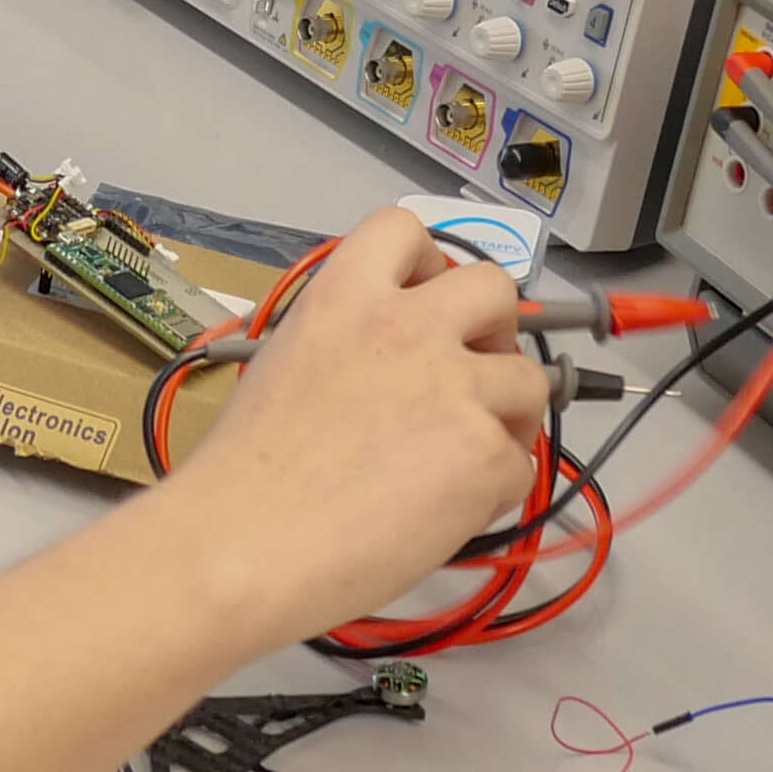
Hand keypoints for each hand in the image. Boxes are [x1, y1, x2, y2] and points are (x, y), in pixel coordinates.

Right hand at [159, 208, 542, 632]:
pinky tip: (446, 513)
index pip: (404, 229)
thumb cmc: (243, 472)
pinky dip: (493, 490)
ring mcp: (455, 388)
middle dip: (496, 329)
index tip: (422, 303)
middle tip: (467, 376)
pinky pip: (520, 463)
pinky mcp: (485, 454)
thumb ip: (348, 344)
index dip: (428, 264)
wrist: (243, 543)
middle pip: (496, 287)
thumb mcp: (286, 364)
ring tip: (462, 459)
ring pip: (529, 380)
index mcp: (344, 297)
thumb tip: (390, 372)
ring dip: (506, 416)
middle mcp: (408, 327)